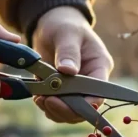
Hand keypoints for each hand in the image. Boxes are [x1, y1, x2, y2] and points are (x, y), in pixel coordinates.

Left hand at [32, 6, 113, 122]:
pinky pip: (57, 107)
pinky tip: (38, 97)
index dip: (85, 104)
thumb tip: (67, 71)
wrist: (52, 24)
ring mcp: (75, 88)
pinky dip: (47, 106)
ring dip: (54, 110)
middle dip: (65, 109)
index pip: (99, 93)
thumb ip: (68, 52)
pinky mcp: (61, 91)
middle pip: (84, 108)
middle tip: (46, 101)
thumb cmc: (65, 24)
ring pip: (70, 112)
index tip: (64, 102)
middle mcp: (90, 82)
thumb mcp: (67, 33)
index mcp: (99, 67)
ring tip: (40, 99)